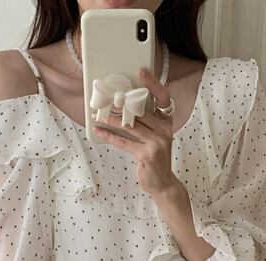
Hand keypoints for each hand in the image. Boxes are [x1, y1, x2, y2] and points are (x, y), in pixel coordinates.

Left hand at [92, 66, 178, 197]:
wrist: (163, 184)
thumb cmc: (156, 159)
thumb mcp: (155, 137)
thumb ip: (146, 123)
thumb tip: (124, 109)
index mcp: (167, 122)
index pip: (163, 97)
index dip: (153, 83)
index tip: (141, 71)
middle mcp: (164, 130)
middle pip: (140, 111)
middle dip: (120, 105)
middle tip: (105, 98)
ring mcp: (156, 142)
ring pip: (130, 125)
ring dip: (112, 119)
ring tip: (98, 114)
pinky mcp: (146, 154)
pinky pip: (124, 142)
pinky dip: (110, 136)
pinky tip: (99, 131)